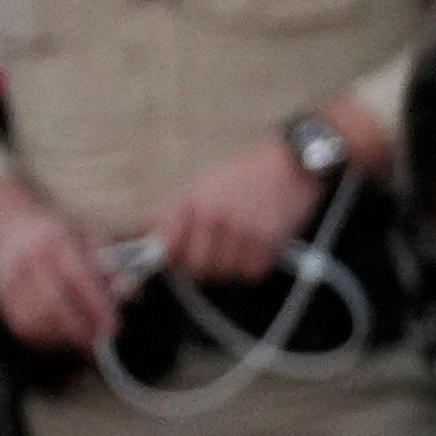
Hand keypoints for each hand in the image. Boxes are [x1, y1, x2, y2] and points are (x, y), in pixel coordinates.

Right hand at [0, 185, 126, 358]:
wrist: (11, 228)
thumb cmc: (59, 235)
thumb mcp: (91, 236)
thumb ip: (113, 264)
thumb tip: (131, 295)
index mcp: (55, 241)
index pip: (78, 278)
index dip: (97, 306)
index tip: (115, 325)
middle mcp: (28, 261)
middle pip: (53, 303)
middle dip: (81, 328)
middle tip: (103, 339)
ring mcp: (10, 281)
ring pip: (37, 321)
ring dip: (65, 336)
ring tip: (86, 336)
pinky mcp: (1, 300)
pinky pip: (25, 327)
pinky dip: (48, 337)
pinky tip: (65, 333)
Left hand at [150, 129, 326, 288]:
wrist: (292, 162)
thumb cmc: (244, 171)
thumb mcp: (201, 181)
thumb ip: (170, 209)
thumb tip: (143, 232)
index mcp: (193, 200)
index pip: (167, 246)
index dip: (170, 254)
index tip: (177, 253)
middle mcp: (215, 217)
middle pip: (197, 267)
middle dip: (204, 262)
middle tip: (215, 246)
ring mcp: (242, 231)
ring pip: (226, 273)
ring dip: (231, 263)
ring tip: (239, 240)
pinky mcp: (269, 242)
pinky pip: (252, 273)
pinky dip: (254, 264)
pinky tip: (257, 242)